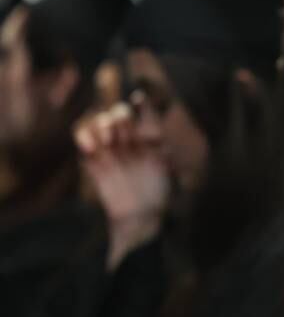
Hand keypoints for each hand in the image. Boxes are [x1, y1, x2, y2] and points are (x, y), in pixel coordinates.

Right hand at [75, 102, 168, 269]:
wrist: (140, 217)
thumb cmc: (160, 194)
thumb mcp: (168, 165)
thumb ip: (162, 142)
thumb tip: (164, 130)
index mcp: (151, 138)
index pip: (144, 112)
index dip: (142, 103)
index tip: (139, 99)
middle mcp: (130, 140)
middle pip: (119, 113)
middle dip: (119, 115)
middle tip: (123, 128)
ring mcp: (111, 149)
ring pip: (99, 121)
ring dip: (101, 123)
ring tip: (108, 138)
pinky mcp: (93, 160)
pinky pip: (82, 138)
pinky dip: (84, 135)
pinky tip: (92, 147)